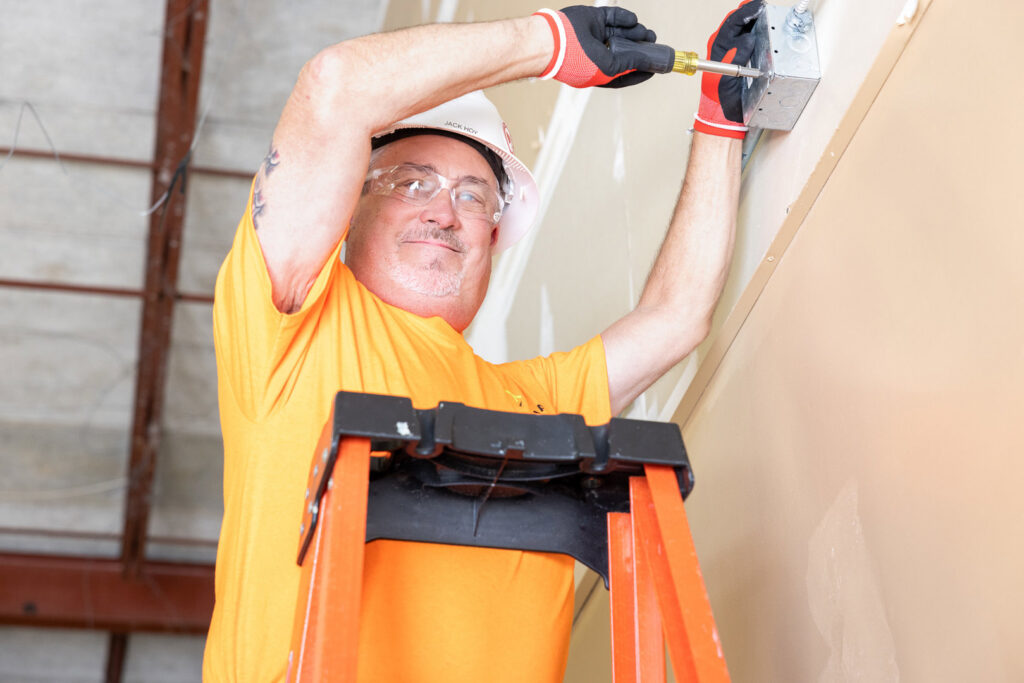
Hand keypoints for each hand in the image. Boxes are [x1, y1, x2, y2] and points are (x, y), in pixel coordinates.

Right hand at [533, 6, 658, 87]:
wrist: (554, 42)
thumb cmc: (579, 62)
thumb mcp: (609, 68)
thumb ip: (630, 64)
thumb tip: (650, 62)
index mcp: (599, 71)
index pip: (624, 72)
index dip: (640, 70)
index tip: (656, 67)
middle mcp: (598, 54)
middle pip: (624, 50)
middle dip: (640, 47)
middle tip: (654, 43)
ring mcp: (595, 36)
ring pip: (620, 33)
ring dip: (636, 32)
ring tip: (649, 33)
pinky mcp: (593, 20)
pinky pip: (612, 17)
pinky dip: (624, 18)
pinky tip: (633, 21)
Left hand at [694, 0, 763, 137]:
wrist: (726, 110)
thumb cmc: (721, 96)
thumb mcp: (724, 80)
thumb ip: (734, 60)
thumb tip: (747, 40)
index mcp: (719, 47)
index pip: (732, 22)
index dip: (746, 12)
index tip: (758, 7)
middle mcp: (727, 44)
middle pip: (740, 20)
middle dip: (753, 11)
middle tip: (766, 8)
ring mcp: (738, 47)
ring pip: (749, 26)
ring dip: (760, 19)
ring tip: (771, 15)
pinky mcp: (748, 53)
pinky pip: (757, 37)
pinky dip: (765, 31)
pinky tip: (773, 29)